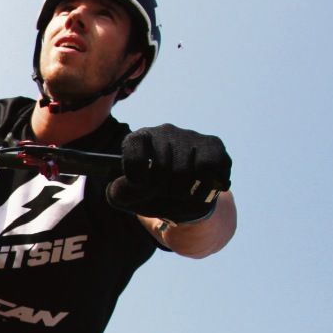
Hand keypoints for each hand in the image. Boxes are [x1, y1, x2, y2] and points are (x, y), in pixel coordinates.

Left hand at [106, 124, 232, 222]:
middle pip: (162, 167)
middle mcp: (164, 131)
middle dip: (163, 189)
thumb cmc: (151, 195)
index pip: (133, 151)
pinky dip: (205, 187)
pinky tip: (201, 188)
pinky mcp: (213, 144)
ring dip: (184, 192)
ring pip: (185, 170)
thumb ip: (120, 193)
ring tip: (183, 192)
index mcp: (137, 139)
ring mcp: (189, 135)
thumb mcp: (128, 199)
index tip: (141, 185)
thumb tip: (134, 184)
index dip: (136, 176)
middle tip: (166, 192)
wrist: (184, 201)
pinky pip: (209, 168)